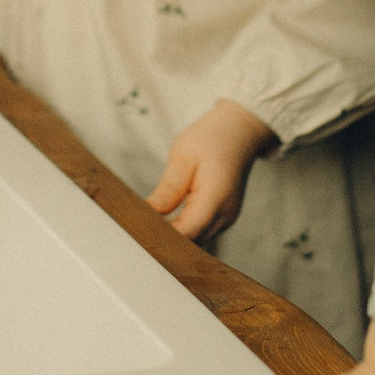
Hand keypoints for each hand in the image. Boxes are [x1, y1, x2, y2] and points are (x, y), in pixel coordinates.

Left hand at [148, 100, 276, 243]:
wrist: (238, 132)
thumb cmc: (211, 139)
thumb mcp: (183, 156)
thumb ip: (169, 188)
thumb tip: (150, 213)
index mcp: (216, 198)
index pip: (186, 232)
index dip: (162, 237)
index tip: (139, 232)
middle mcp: (225, 215)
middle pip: (191, 242)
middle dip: (164, 240)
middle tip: (136, 231)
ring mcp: (226, 219)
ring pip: (195, 241)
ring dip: (173, 237)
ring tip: (147, 227)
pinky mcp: (222, 218)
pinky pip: (200, 232)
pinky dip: (183, 231)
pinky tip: (164, 224)